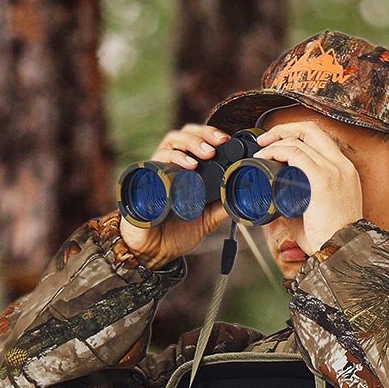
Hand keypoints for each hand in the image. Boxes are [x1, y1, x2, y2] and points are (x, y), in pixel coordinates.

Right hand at [117, 123, 230, 267]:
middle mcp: (171, 165)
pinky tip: (188, 166)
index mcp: (186, 169)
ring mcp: (157, 171)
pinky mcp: (145, 180)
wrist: (153, 253)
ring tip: (207, 153)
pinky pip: (157, 160)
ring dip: (191, 143)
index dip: (210, 134)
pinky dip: (174, 158)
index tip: (226, 140)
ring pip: (171, 141)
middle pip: (185, 134)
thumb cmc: (176, 234)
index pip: (197, 139)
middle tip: (219, 143)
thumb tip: (243, 196)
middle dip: (203, 134)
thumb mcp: (207, 219)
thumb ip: (222, 206)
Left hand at [252, 120, 365, 253]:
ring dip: (277, 139)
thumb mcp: (317, 215)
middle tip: (265, 140)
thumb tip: (277, 204)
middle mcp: (342, 165)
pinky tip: (265, 157)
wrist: (344, 251)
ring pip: (302, 139)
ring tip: (261, 149)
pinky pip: (296, 153)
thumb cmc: (331, 240)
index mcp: (344, 171)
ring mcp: (334, 170)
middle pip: (312, 130)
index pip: (321, 139)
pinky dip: (277, 151)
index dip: (297, 135)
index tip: (279, 143)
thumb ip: (299, 205)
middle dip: (285, 129)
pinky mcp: (322, 179)